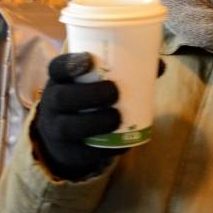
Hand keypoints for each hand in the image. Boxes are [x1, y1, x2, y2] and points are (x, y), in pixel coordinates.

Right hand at [34, 52, 123, 179]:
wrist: (66, 134)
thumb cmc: (88, 98)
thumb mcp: (96, 83)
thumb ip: (125, 72)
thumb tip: (160, 65)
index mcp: (60, 80)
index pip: (57, 68)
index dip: (70, 64)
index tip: (89, 60)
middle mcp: (52, 102)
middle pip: (62, 97)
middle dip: (89, 95)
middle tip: (114, 92)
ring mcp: (56, 129)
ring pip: (68, 127)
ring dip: (94, 122)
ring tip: (116, 118)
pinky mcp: (68, 151)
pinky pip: (81, 152)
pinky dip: (102, 149)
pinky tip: (119, 145)